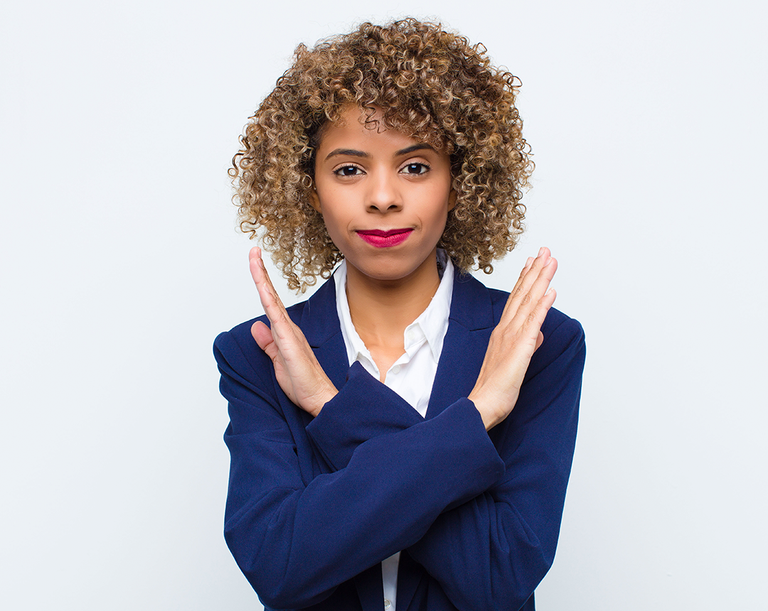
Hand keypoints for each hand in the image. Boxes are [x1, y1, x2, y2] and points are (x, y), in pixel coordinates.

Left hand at [248, 247, 337, 415]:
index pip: (270, 302)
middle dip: (261, 272)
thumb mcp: (277, 361)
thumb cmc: (303, 383)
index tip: (256, 263)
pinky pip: (276, 317)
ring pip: (272, 300)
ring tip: (255, 259)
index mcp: (284, 332)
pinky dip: (269, 301)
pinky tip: (263, 289)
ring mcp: (288, 333)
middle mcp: (287, 328)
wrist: (319, 398)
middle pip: (270, 295)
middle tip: (253, 251)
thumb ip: (267, 344)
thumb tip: (257, 326)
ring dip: (262, 279)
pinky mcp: (289, 342)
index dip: (262, 283)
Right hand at [468, 247, 557, 429]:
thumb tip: (539, 334)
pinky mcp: (520, 348)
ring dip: (540, 280)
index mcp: (504, 332)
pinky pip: (533, 322)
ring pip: (528, 302)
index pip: (517, 299)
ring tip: (549, 261)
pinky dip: (542, 305)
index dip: (526, 279)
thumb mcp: (514, 362)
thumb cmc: (495, 388)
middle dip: (535, 271)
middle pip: (523, 294)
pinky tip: (550, 291)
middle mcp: (507, 329)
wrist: (483, 404)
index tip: (534, 261)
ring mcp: (512, 336)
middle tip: (545, 251)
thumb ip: (527, 344)